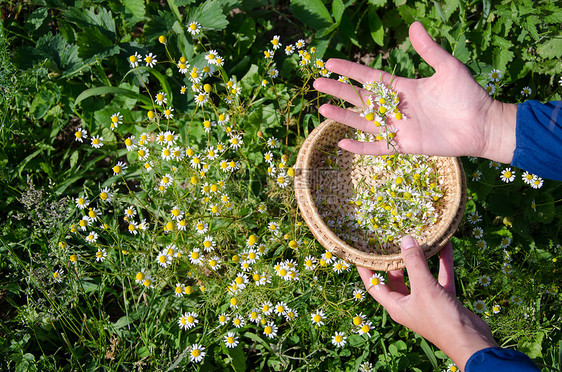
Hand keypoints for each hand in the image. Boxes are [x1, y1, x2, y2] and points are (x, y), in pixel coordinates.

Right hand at [313, 21, 516, 163]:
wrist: (481, 124)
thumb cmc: (467, 95)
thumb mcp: (448, 67)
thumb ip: (429, 50)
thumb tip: (413, 25)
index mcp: (402, 87)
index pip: (369, 77)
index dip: (350, 70)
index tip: (330, 63)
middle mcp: (395, 107)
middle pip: (360, 98)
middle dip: (338, 91)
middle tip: (316, 83)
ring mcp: (398, 127)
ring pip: (363, 122)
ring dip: (343, 116)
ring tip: (322, 109)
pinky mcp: (404, 145)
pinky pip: (377, 147)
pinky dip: (361, 147)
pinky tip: (342, 143)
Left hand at [357, 236, 497, 370]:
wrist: (472, 341)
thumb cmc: (441, 319)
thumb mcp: (424, 288)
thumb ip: (414, 263)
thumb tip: (405, 240)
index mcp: (395, 305)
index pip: (373, 285)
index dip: (366, 269)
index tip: (360, 251)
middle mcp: (408, 303)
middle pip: (396, 277)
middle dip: (394, 259)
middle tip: (390, 239)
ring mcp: (426, 301)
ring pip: (420, 275)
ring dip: (420, 257)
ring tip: (416, 237)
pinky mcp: (444, 299)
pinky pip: (440, 276)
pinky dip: (441, 262)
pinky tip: (444, 244)